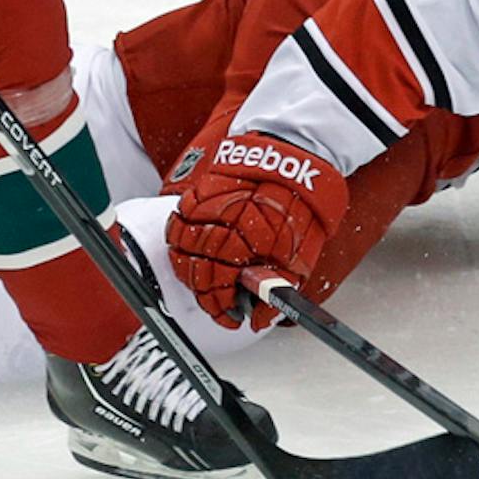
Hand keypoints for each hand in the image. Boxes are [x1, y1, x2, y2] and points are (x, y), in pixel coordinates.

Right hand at [167, 133, 348, 329]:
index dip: (221, 309)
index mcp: (241, 248)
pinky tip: (196, 247)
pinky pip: (178, 223)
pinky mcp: (196, 193)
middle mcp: (215, 230)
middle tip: (219, 299)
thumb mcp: (298, 258)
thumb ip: (274, 290)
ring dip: (190, 268)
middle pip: (194, 274)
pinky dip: (182, 240)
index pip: (216, 290)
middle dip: (207, 294)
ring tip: (207, 276)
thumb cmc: (301, 206)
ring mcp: (201, 210)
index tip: (229, 316)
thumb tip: (259, 318)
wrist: (294, 159)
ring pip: (179, 250)